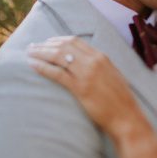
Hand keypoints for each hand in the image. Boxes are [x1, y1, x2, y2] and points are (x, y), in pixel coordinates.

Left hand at [27, 36, 147, 141]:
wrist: (127, 117)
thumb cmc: (119, 101)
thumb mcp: (111, 77)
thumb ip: (99, 67)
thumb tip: (83, 63)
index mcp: (102, 57)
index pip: (75, 41)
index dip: (58, 40)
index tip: (46, 42)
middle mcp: (94, 61)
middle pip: (64, 45)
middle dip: (45, 44)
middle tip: (32, 47)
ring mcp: (87, 73)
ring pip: (58, 56)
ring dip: (41, 53)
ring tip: (29, 54)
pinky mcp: (81, 88)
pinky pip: (57, 73)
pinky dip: (43, 67)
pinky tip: (33, 66)